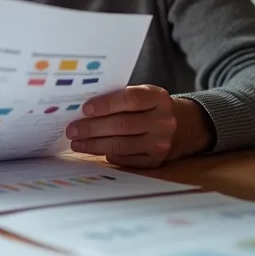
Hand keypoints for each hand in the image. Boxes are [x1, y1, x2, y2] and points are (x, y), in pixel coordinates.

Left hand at [65, 85, 205, 167]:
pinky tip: (93, 150)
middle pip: (122, 125)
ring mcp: (161, 143)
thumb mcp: (144, 95)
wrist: (182, 126)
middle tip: (72, 129)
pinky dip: (107, 154)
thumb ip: (120, 98)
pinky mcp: (156, 161)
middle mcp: (163, 121)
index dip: (106, 104)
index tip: (85, 109)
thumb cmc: (151, 108)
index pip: (130, 99)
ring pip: (121, 145)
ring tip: (76, 142)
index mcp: (158, 98)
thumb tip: (82, 108)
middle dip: (92, 128)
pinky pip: (126, 159)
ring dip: (94, 145)